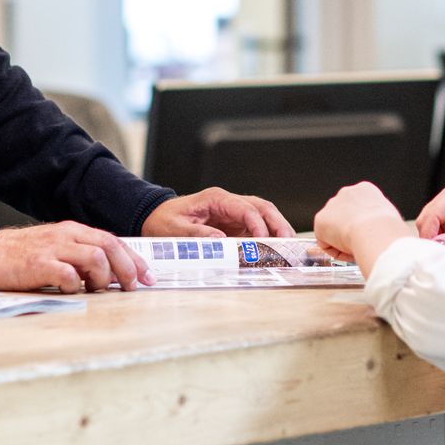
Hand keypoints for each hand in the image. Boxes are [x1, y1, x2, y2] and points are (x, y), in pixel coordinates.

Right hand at [0, 221, 152, 293]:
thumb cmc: (21, 257)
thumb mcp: (55, 249)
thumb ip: (79, 257)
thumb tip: (109, 276)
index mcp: (72, 231)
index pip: (112, 240)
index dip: (133, 259)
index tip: (147, 277)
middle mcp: (66, 236)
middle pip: (109, 246)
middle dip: (127, 268)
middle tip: (133, 287)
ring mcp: (53, 248)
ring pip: (95, 257)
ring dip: (103, 277)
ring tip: (98, 290)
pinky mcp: (39, 264)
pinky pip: (68, 274)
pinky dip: (76, 285)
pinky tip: (72, 291)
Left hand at [142, 187, 294, 237]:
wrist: (155, 217)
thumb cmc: (164, 221)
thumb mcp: (175, 229)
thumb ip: (197, 234)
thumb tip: (221, 241)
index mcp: (215, 198)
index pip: (244, 208)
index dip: (257, 224)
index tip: (264, 241)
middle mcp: (228, 202)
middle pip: (261, 207)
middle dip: (277, 222)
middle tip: (288, 241)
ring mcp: (232, 212)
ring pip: (263, 214)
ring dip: (277, 227)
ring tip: (288, 244)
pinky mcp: (233, 223)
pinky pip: (256, 226)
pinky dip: (268, 234)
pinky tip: (276, 246)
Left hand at [313, 182, 415, 269]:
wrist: (375, 230)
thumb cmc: (387, 228)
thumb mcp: (390, 218)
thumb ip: (378, 219)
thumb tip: (379, 230)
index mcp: (365, 190)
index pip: (360, 207)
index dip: (364, 225)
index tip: (369, 235)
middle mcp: (346, 193)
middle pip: (344, 216)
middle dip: (350, 231)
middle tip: (360, 244)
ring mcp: (331, 206)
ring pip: (334, 229)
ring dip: (342, 241)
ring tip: (356, 249)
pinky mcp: (320, 221)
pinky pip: (326, 242)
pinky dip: (335, 251)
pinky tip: (348, 251)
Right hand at [415, 181, 444, 247]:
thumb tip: (436, 246)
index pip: (432, 214)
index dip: (429, 234)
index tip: (433, 252)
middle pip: (425, 221)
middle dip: (431, 238)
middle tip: (440, 255)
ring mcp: (444, 209)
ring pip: (427, 228)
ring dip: (434, 241)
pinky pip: (433, 233)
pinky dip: (438, 243)